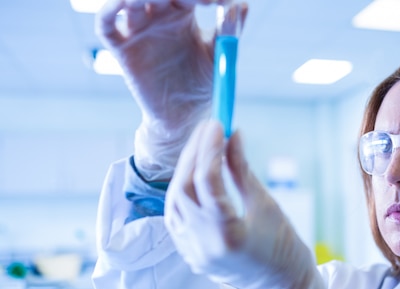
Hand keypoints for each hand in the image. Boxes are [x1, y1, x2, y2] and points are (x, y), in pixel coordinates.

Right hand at [96, 0, 246, 178]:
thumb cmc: (202, 83)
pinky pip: (106, 24)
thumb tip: (241, 4)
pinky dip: (109, 9)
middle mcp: (157, 16)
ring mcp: (137, 29)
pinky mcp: (121, 48)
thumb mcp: (218, 54)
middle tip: (194, 0)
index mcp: (182, 12)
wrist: (185, 115)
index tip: (216, 1)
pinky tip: (124, 3)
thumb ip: (230, 30)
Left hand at [164, 120, 325, 288]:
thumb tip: (233, 135)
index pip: (207, 181)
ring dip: (184, 172)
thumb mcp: (266, 205)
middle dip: (194, 154)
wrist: (283, 288)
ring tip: (201, 148)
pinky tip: (193, 176)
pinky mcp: (190, 255)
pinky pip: (175, 218)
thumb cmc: (284, 247)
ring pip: (174, 203)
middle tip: (208, 130)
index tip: (217, 124)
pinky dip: (181, 193)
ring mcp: (193, 253)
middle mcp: (204, 245)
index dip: (209, 148)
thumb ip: (242, 170)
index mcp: (228, 235)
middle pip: (184, 189)